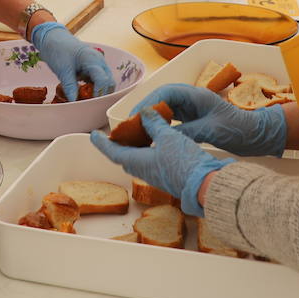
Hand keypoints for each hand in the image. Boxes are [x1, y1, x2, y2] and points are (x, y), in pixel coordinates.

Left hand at [29, 21, 115, 100]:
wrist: (52, 37)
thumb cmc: (57, 50)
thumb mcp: (62, 70)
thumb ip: (70, 87)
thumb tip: (74, 102)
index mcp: (92, 60)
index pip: (103, 81)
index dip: (98, 94)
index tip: (89, 103)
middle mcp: (99, 62)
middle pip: (108, 83)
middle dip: (101, 94)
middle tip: (87, 103)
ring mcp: (97, 64)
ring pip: (105, 82)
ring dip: (98, 92)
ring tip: (84, 98)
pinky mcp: (93, 67)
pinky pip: (98, 80)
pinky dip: (93, 88)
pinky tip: (83, 92)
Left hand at [90, 108, 233, 215]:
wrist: (205, 184)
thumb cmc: (184, 161)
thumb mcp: (168, 136)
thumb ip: (154, 124)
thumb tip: (144, 113)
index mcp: (137, 161)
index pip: (112, 151)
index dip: (101, 142)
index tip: (93, 135)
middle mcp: (143, 171)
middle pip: (123, 157)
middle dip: (118, 144)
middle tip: (116, 132)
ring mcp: (154, 175)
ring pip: (137, 160)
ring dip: (133, 147)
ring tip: (135, 134)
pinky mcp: (166, 176)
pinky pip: (149, 163)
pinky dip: (146, 151)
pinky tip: (155, 143)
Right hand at [143, 83, 286, 155]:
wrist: (258, 135)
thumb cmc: (240, 130)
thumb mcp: (212, 131)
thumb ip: (188, 132)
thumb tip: (162, 137)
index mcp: (197, 95)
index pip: (166, 93)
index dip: (149, 103)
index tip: (136, 117)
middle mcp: (192, 99)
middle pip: (161, 99)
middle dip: (145, 110)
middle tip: (130, 126)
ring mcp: (192, 108)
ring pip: (164, 109)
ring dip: (150, 118)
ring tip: (137, 132)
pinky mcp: (193, 118)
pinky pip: (171, 119)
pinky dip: (160, 126)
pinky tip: (152, 137)